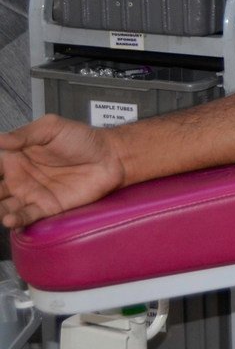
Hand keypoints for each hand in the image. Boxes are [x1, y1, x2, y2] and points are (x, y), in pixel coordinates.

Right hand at [0, 115, 125, 228]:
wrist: (110, 157)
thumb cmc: (82, 139)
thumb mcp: (51, 128)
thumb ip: (24, 134)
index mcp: (15, 156)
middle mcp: (19, 177)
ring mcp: (31, 193)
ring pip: (4, 206)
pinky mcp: (46, 207)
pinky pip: (26, 216)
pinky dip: (16, 220)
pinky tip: (9, 219)